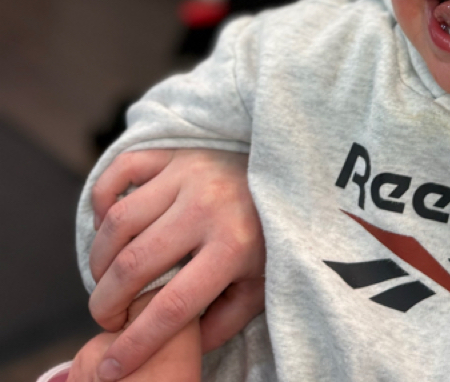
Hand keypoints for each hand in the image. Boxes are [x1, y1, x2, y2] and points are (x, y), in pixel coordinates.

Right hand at [88, 149, 265, 378]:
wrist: (286, 175)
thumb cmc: (269, 237)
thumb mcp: (259, 285)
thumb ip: (220, 322)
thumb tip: (176, 350)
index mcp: (233, 245)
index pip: (172, 305)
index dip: (135, 343)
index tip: (110, 367)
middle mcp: (208, 206)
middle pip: (134, 265)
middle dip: (106, 304)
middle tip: (108, 317)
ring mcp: (190, 173)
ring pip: (119, 222)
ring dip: (100, 259)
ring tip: (108, 278)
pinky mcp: (177, 152)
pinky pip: (122, 170)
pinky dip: (102, 200)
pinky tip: (107, 226)